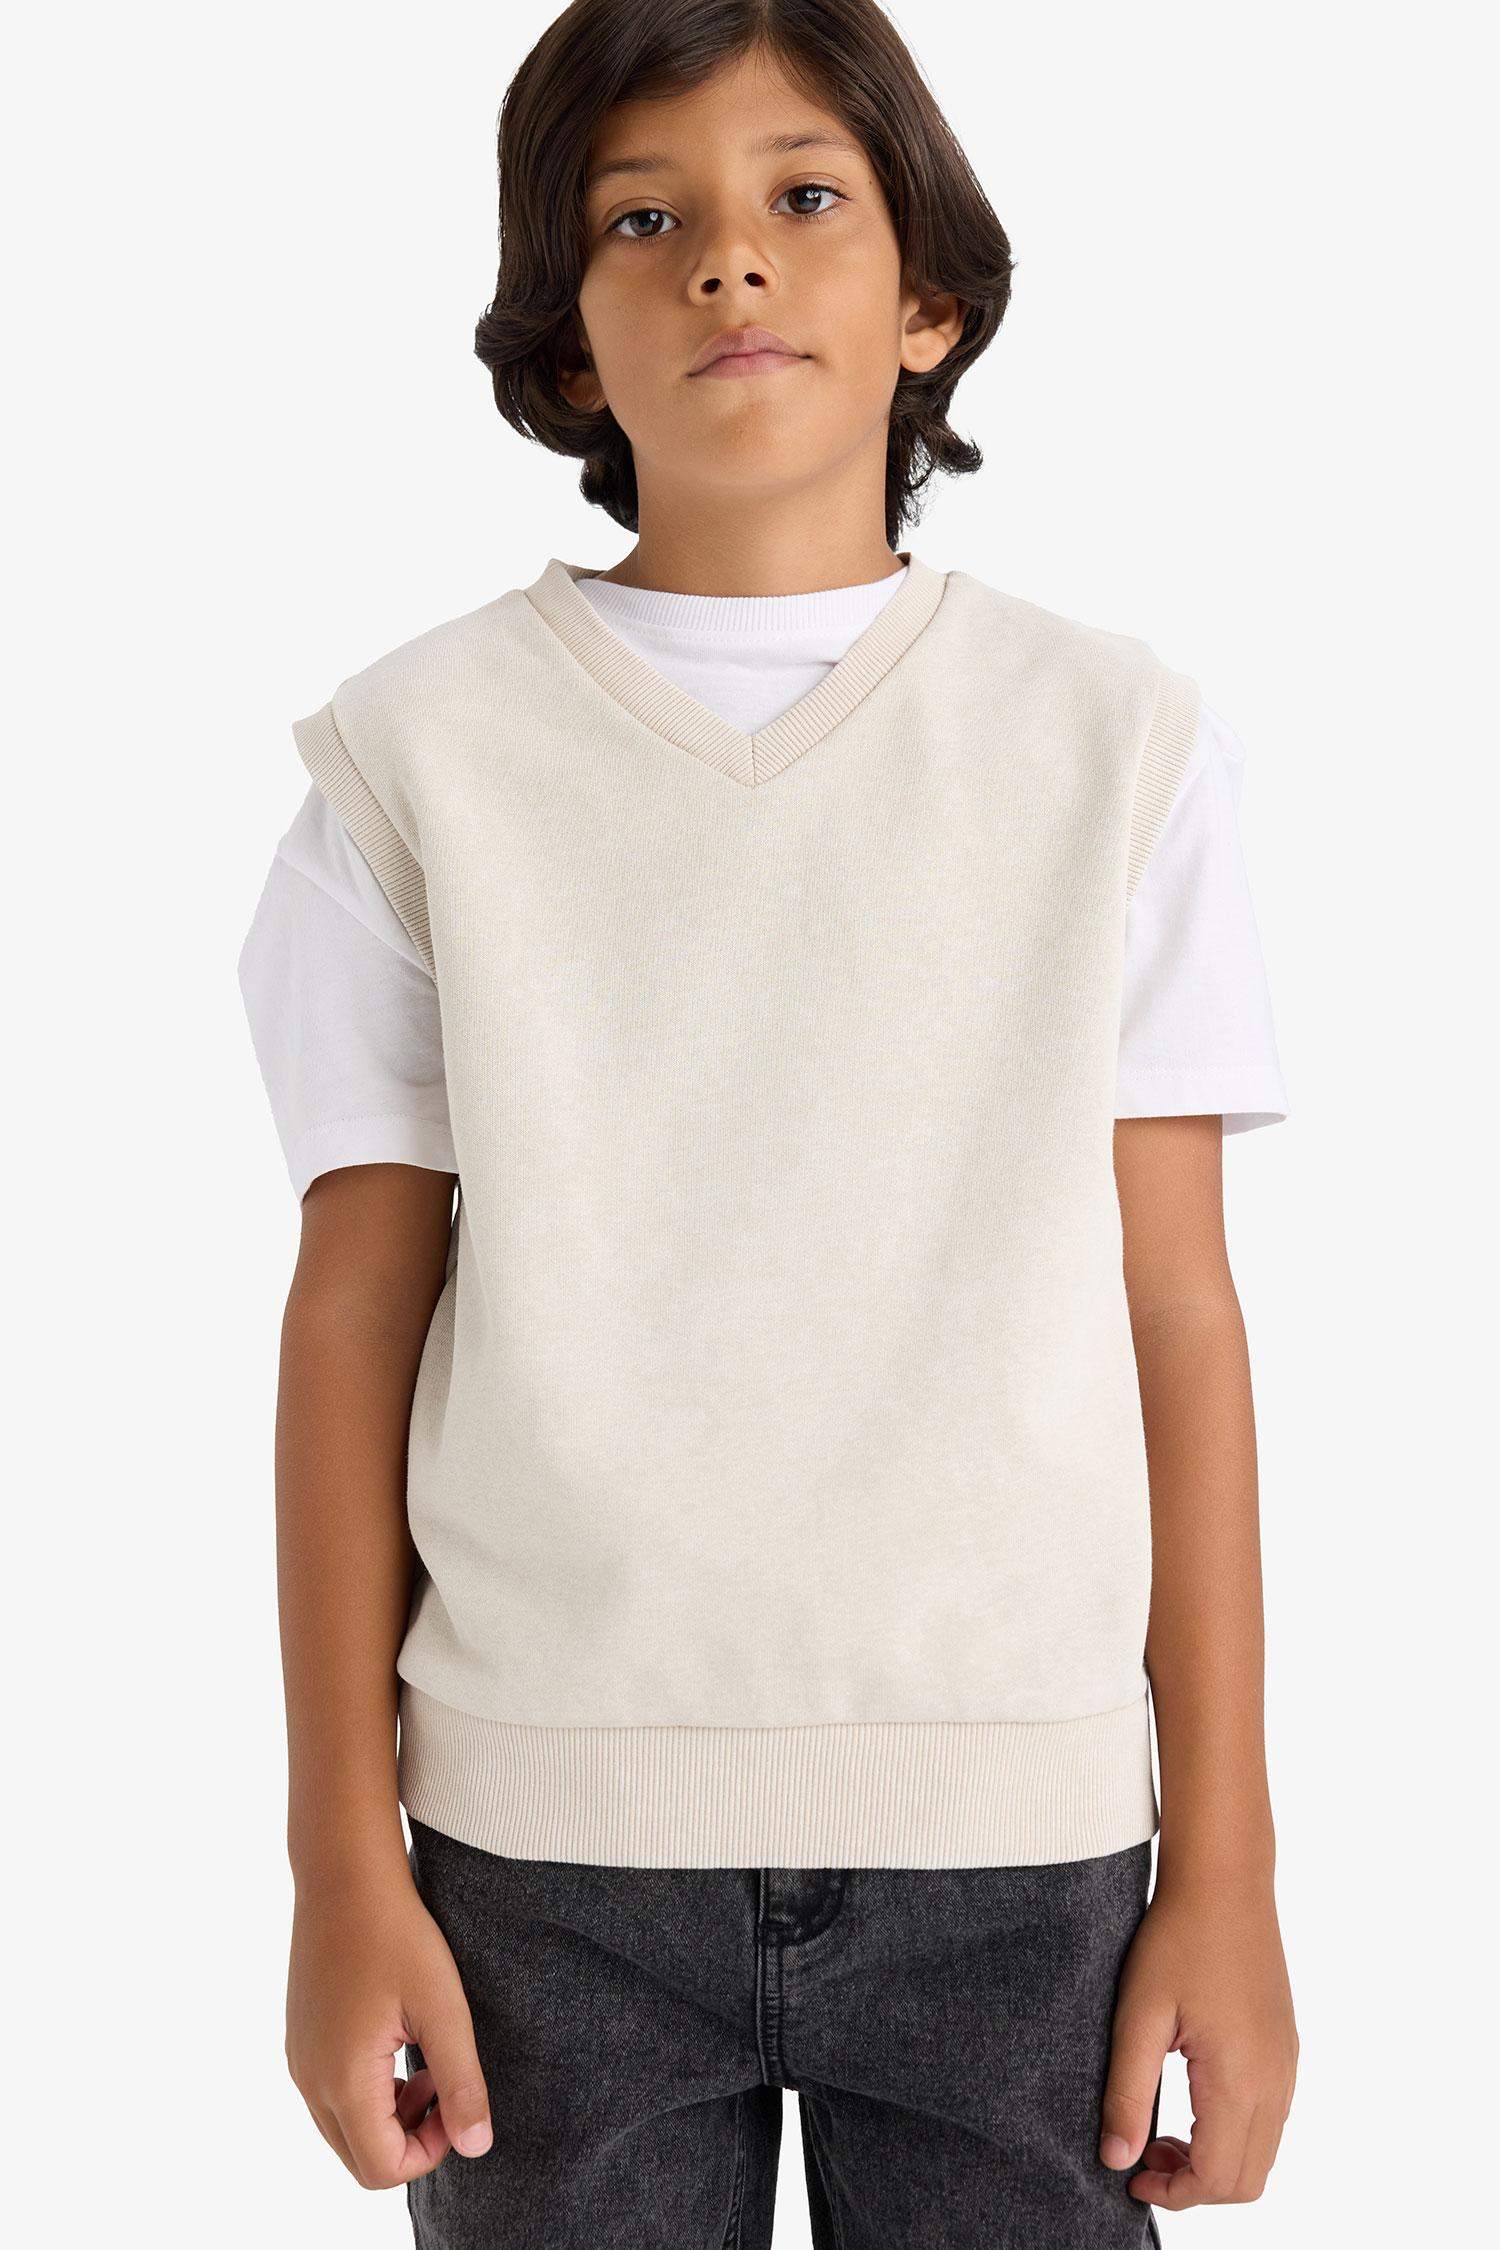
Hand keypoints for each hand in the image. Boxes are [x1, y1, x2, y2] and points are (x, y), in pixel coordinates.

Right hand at [285, 1858, 493, 2188]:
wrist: (344, 1875)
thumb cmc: (398, 1934)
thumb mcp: (443, 2008)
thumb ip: (462, 2083)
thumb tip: (477, 2147)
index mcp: (343, 2080)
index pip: (382, 2168)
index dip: (431, 2150)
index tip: (457, 2096)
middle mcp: (310, 2080)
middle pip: (361, 2157)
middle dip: (410, 2137)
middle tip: (444, 2081)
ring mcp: (299, 2060)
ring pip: (344, 2128)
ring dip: (390, 2115)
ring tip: (426, 2058)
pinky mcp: (299, 2039)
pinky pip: (330, 2095)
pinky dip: (367, 2091)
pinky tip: (398, 2039)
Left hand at [1098, 1867, 1298, 2208]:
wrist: (1225, 1880)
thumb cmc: (1177, 1940)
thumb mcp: (1138, 2016)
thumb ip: (1127, 2094)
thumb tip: (1117, 2161)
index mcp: (1240, 2079)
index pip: (1218, 2178)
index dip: (1174, 2193)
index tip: (1131, 2176)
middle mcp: (1276, 2081)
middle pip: (1248, 2179)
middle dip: (1195, 2186)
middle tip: (1143, 2157)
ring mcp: (1286, 2064)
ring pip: (1262, 2153)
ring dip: (1214, 2161)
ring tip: (1160, 2131)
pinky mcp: (1284, 2048)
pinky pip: (1270, 2119)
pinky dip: (1233, 2133)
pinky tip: (1190, 2101)